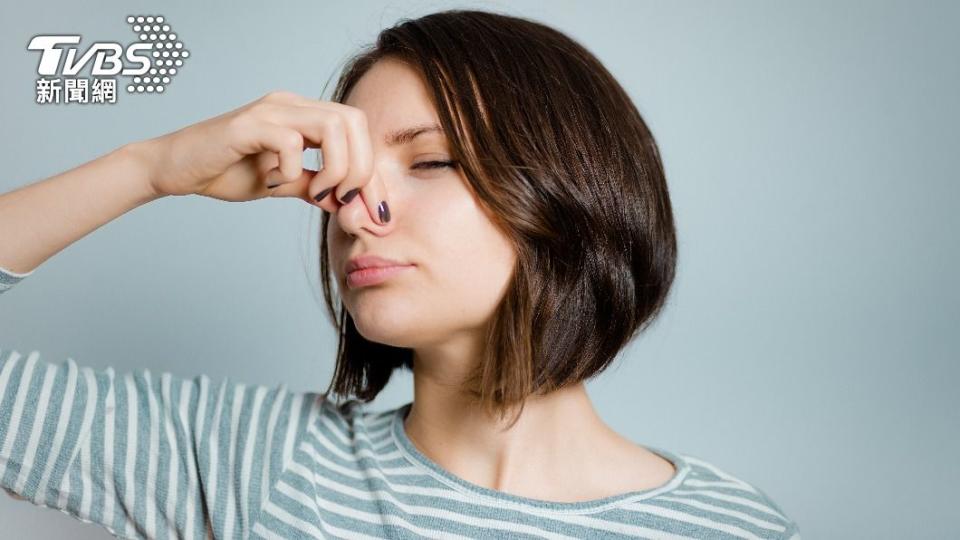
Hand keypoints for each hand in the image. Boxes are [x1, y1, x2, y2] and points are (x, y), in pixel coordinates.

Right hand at [138, 90, 386, 221]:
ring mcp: (270, 111)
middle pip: (354, 121)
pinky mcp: (248, 125)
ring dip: (335, 167)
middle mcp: (291, 105)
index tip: (375, 210)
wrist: (174, 169)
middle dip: (360, 168)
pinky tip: (274, 182)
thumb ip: (312, 185)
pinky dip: (293, 169)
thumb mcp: (280, 183)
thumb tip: (347, 201)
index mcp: (303, 115)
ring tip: (315, 192)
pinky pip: (291, 142)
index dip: (372, 172)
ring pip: (333, 125)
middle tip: (342, 200)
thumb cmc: (224, 171)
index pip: (358, 131)